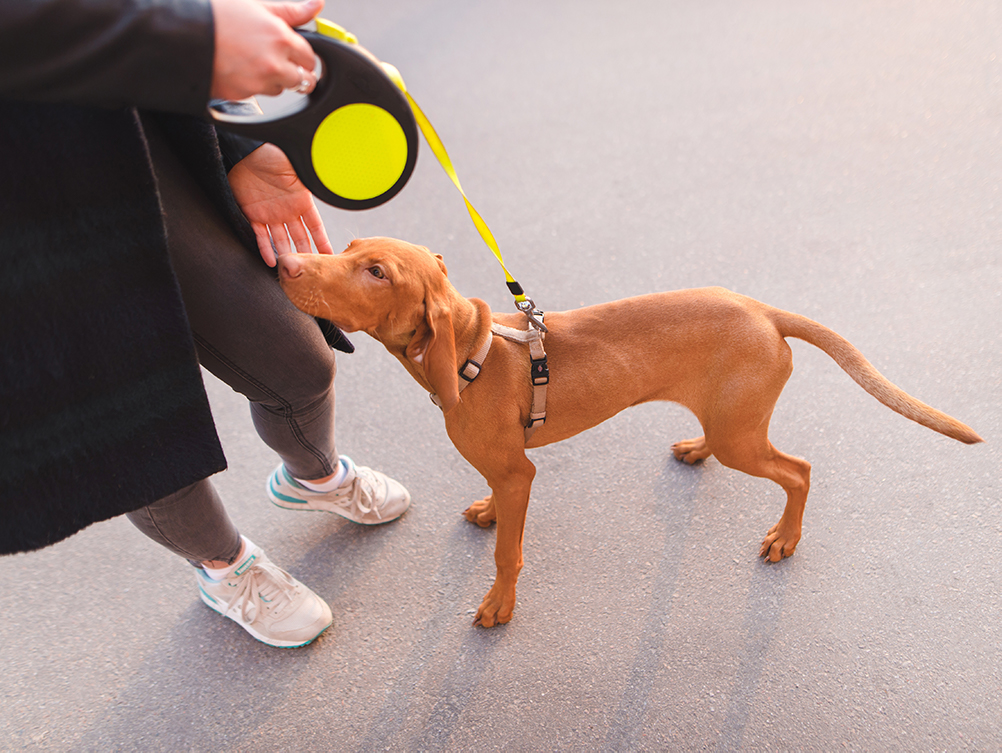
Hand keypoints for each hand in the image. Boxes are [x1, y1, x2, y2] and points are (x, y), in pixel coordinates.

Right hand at [210, 0, 322, 99]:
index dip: (303, 56)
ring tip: (252, 62)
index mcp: (280, 39)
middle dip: (296, 73)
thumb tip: (315, 6)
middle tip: (280, 63)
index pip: (310, 58)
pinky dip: (251, 85)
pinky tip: (238, 69)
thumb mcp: (255, 6)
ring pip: (280, 89)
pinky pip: (257, 95)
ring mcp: (258, 82)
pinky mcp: (242, 95)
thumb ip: (290, 11)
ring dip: (273, 80)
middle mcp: (273, 64)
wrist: (180, 33)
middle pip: (302, 80)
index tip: (296, 55)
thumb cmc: (215, 15)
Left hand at [228, 143, 333, 265]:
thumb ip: (313, 179)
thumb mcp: (299, 168)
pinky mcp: (253, 214)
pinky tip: (271, 262)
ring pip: (280, 240)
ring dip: (286, 255)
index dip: (322, 242)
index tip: (331, 257)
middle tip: (311, 273)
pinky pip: (260, 235)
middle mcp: (288, 211)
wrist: (247, 150)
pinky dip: (265, 248)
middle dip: (305, 254)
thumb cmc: (276, 154)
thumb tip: (336, 180)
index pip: (315, 226)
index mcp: (302, 201)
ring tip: (291, 272)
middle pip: (299, 238)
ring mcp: (270, 214)